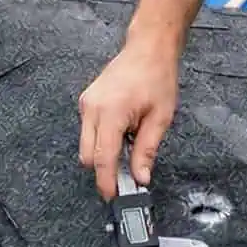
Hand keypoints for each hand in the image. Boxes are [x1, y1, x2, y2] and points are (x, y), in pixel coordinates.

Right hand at [77, 39, 180, 199]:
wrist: (147, 49)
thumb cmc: (157, 77)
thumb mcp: (160, 118)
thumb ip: (147, 150)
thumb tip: (141, 178)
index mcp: (111, 112)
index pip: (103, 158)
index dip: (107, 182)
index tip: (114, 197)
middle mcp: (92, 108)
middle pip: (88, 156)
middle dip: (104, 170)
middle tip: (127, 177)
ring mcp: (86, 104)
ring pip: (86, 145)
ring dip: (104, 154)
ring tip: (130, 144)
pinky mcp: (86, 101)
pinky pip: (88, 131)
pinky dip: (102, 139)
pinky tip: (122, 131)